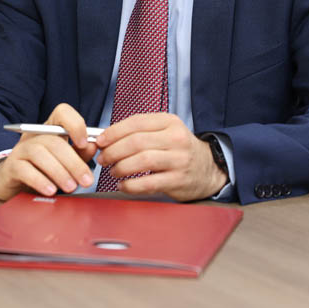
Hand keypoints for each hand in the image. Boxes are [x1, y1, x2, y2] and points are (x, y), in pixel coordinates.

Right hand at [0, 103, 97, 200]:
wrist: (16, 185)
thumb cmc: (44, 171)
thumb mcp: (65, 162)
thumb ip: (80, 154)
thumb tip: (93, 146)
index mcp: (50, 129)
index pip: (62, 112)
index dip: (75, 124)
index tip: (84, 143)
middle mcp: (34, 135)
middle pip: (54, 141)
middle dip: (74, 162)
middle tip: (86, 180)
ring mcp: (21, 149)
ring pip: (40, 153)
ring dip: (59, 172)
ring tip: (71, 188)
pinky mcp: (12, 166)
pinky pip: (25, 170)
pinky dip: (40, 180)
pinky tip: (51, 190)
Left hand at [94, 113, 227, 201]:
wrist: (208, 169)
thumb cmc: (178, 150)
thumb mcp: (165, 132)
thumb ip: (139, 132)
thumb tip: (106, 138)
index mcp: (170, 122)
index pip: (136, 122)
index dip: (113, 132)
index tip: (100, 141)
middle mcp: (176, 138)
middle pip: (136, 142)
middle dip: (113, 151)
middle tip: (103, 158)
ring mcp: (179, 160)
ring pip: (141, 161)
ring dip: (120, 167)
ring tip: (113, 171)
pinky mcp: (178, 180)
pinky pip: (148, 183)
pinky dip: (130, 185)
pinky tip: (123, 184)